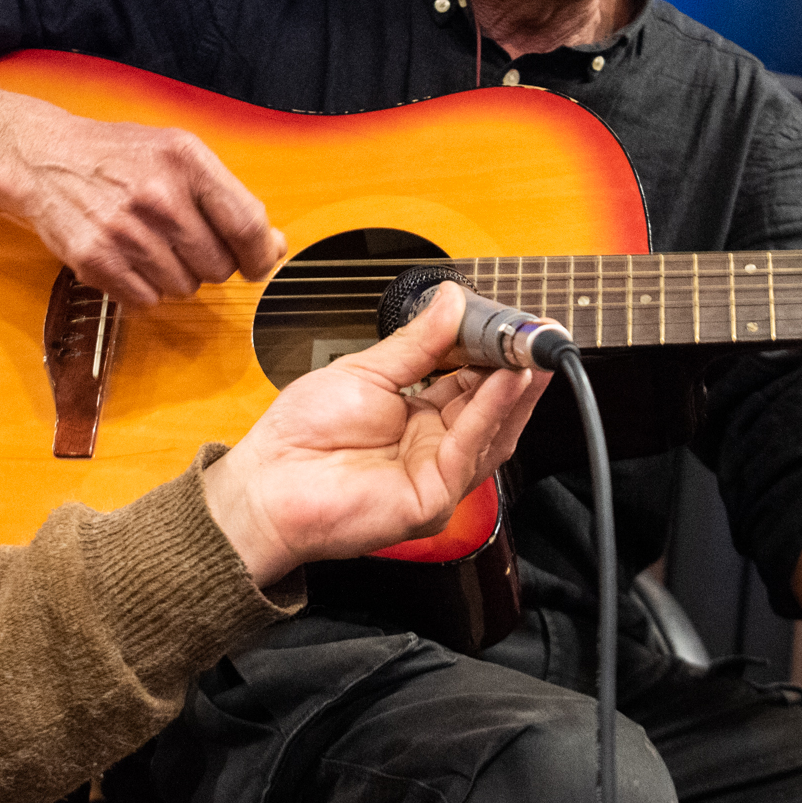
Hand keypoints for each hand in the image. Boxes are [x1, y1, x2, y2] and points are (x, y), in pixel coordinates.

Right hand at [0, 99, 285, 307]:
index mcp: (186, 160)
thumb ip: (228, 199)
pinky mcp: (95, 259)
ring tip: (149, 244)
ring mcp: (125, 230)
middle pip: (218, 266)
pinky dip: (142, 289)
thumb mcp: (178, 155)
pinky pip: (145, 300)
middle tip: (182, 240)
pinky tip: (127, 259)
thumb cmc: (118, 157)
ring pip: (184, 288)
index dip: (260, 255)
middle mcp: (158, 195)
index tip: (258, 263)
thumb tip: (274, 246)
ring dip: (174, 276)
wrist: (42, 158)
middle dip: (208, 262)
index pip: (247, 225)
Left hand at [203, 283, 549, 587]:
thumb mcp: (365, 371)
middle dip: (517, 368)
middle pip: (491, 408)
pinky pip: (468, 451)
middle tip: (536, 333)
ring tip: (528, 351)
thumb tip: (451, 303)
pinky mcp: (432, 498)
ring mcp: (436, 476)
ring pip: (491, 432)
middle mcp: (435, 449)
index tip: (512, 322)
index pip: (472, 381)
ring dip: (513, 390)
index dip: (495, 352)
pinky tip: (502, 380)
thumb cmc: (299, 440)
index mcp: (420, 417)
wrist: (265, 487)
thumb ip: (416, 343)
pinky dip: (489, 413)